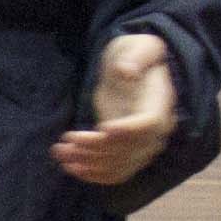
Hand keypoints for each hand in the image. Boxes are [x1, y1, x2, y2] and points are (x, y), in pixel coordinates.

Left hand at [52, 32, 180, 186]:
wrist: (135, 68)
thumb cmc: (136, 53)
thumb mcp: (138, 46)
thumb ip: (135, 57)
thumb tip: (126, 70)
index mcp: (160, 102)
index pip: (150, 123)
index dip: (128, 130)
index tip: (103, 129)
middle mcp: (157, 128)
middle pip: (130, 149)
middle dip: (97, 148)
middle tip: (67, 140)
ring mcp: (143, 144)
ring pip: (119, 164)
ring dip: (89, 163)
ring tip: (60, 152)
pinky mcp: (129, 151)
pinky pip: (117, 172)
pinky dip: (94, 174)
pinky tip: (71, 167)